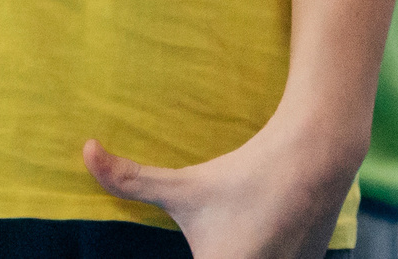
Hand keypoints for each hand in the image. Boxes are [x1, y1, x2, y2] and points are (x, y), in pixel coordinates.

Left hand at [83, 129, 351, 258]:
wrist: (312, 160)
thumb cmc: (241, 176)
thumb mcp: (183, 186)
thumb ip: (129, 180)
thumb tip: (85, 149)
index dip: (198, 251)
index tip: (198, 241)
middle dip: (213, 250)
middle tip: (215, 233)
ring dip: (236, 251)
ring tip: (237, 231)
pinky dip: (260, 252)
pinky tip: (259, 236)